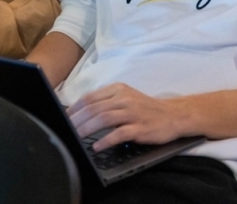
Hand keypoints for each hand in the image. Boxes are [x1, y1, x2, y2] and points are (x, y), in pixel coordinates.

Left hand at [67, 83, 188, 150]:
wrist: (173, 115)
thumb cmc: (146, 109)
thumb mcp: (126, 98)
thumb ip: (106, 102)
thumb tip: (80, 113)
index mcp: (118, 89)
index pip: (90, 97)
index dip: (74, 109)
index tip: (63, 119)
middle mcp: (124, 98)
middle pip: (94, 108)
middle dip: (76, 120)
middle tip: (65, 131)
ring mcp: (133, 112)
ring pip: (104, 118)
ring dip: (87, 129)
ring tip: (76, 138)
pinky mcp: (140, 127)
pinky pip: (120, 133)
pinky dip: (106, 140)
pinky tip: (97, 146)